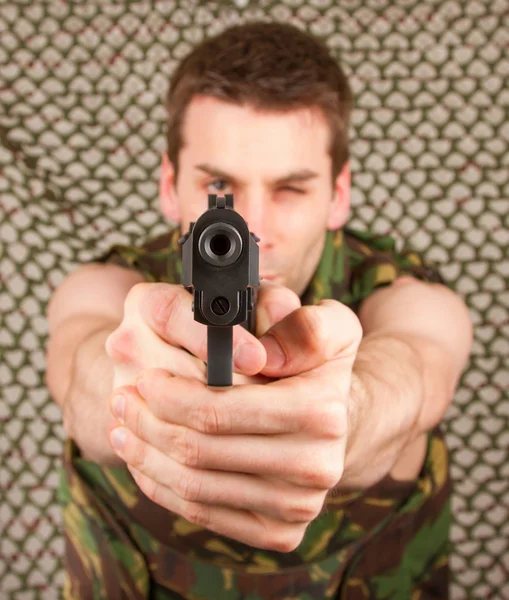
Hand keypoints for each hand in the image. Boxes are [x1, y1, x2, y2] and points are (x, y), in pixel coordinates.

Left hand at [107, 291, 362, 551]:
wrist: (339, 421)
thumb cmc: (318, 366)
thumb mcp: (327, 326)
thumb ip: (301, 326)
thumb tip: (257, 354)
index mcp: (320, 412)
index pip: (217, 411)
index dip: (168, 397)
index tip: (143, 380)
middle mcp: (314, 466)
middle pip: (200, 452)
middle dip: (148, 424)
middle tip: (123, 400)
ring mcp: (298, 506)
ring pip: (195, 487)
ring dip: (147, 456)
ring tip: (123, 427)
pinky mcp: (280, 533)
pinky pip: (205, 514)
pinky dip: (164, 488)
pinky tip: (145, 460)